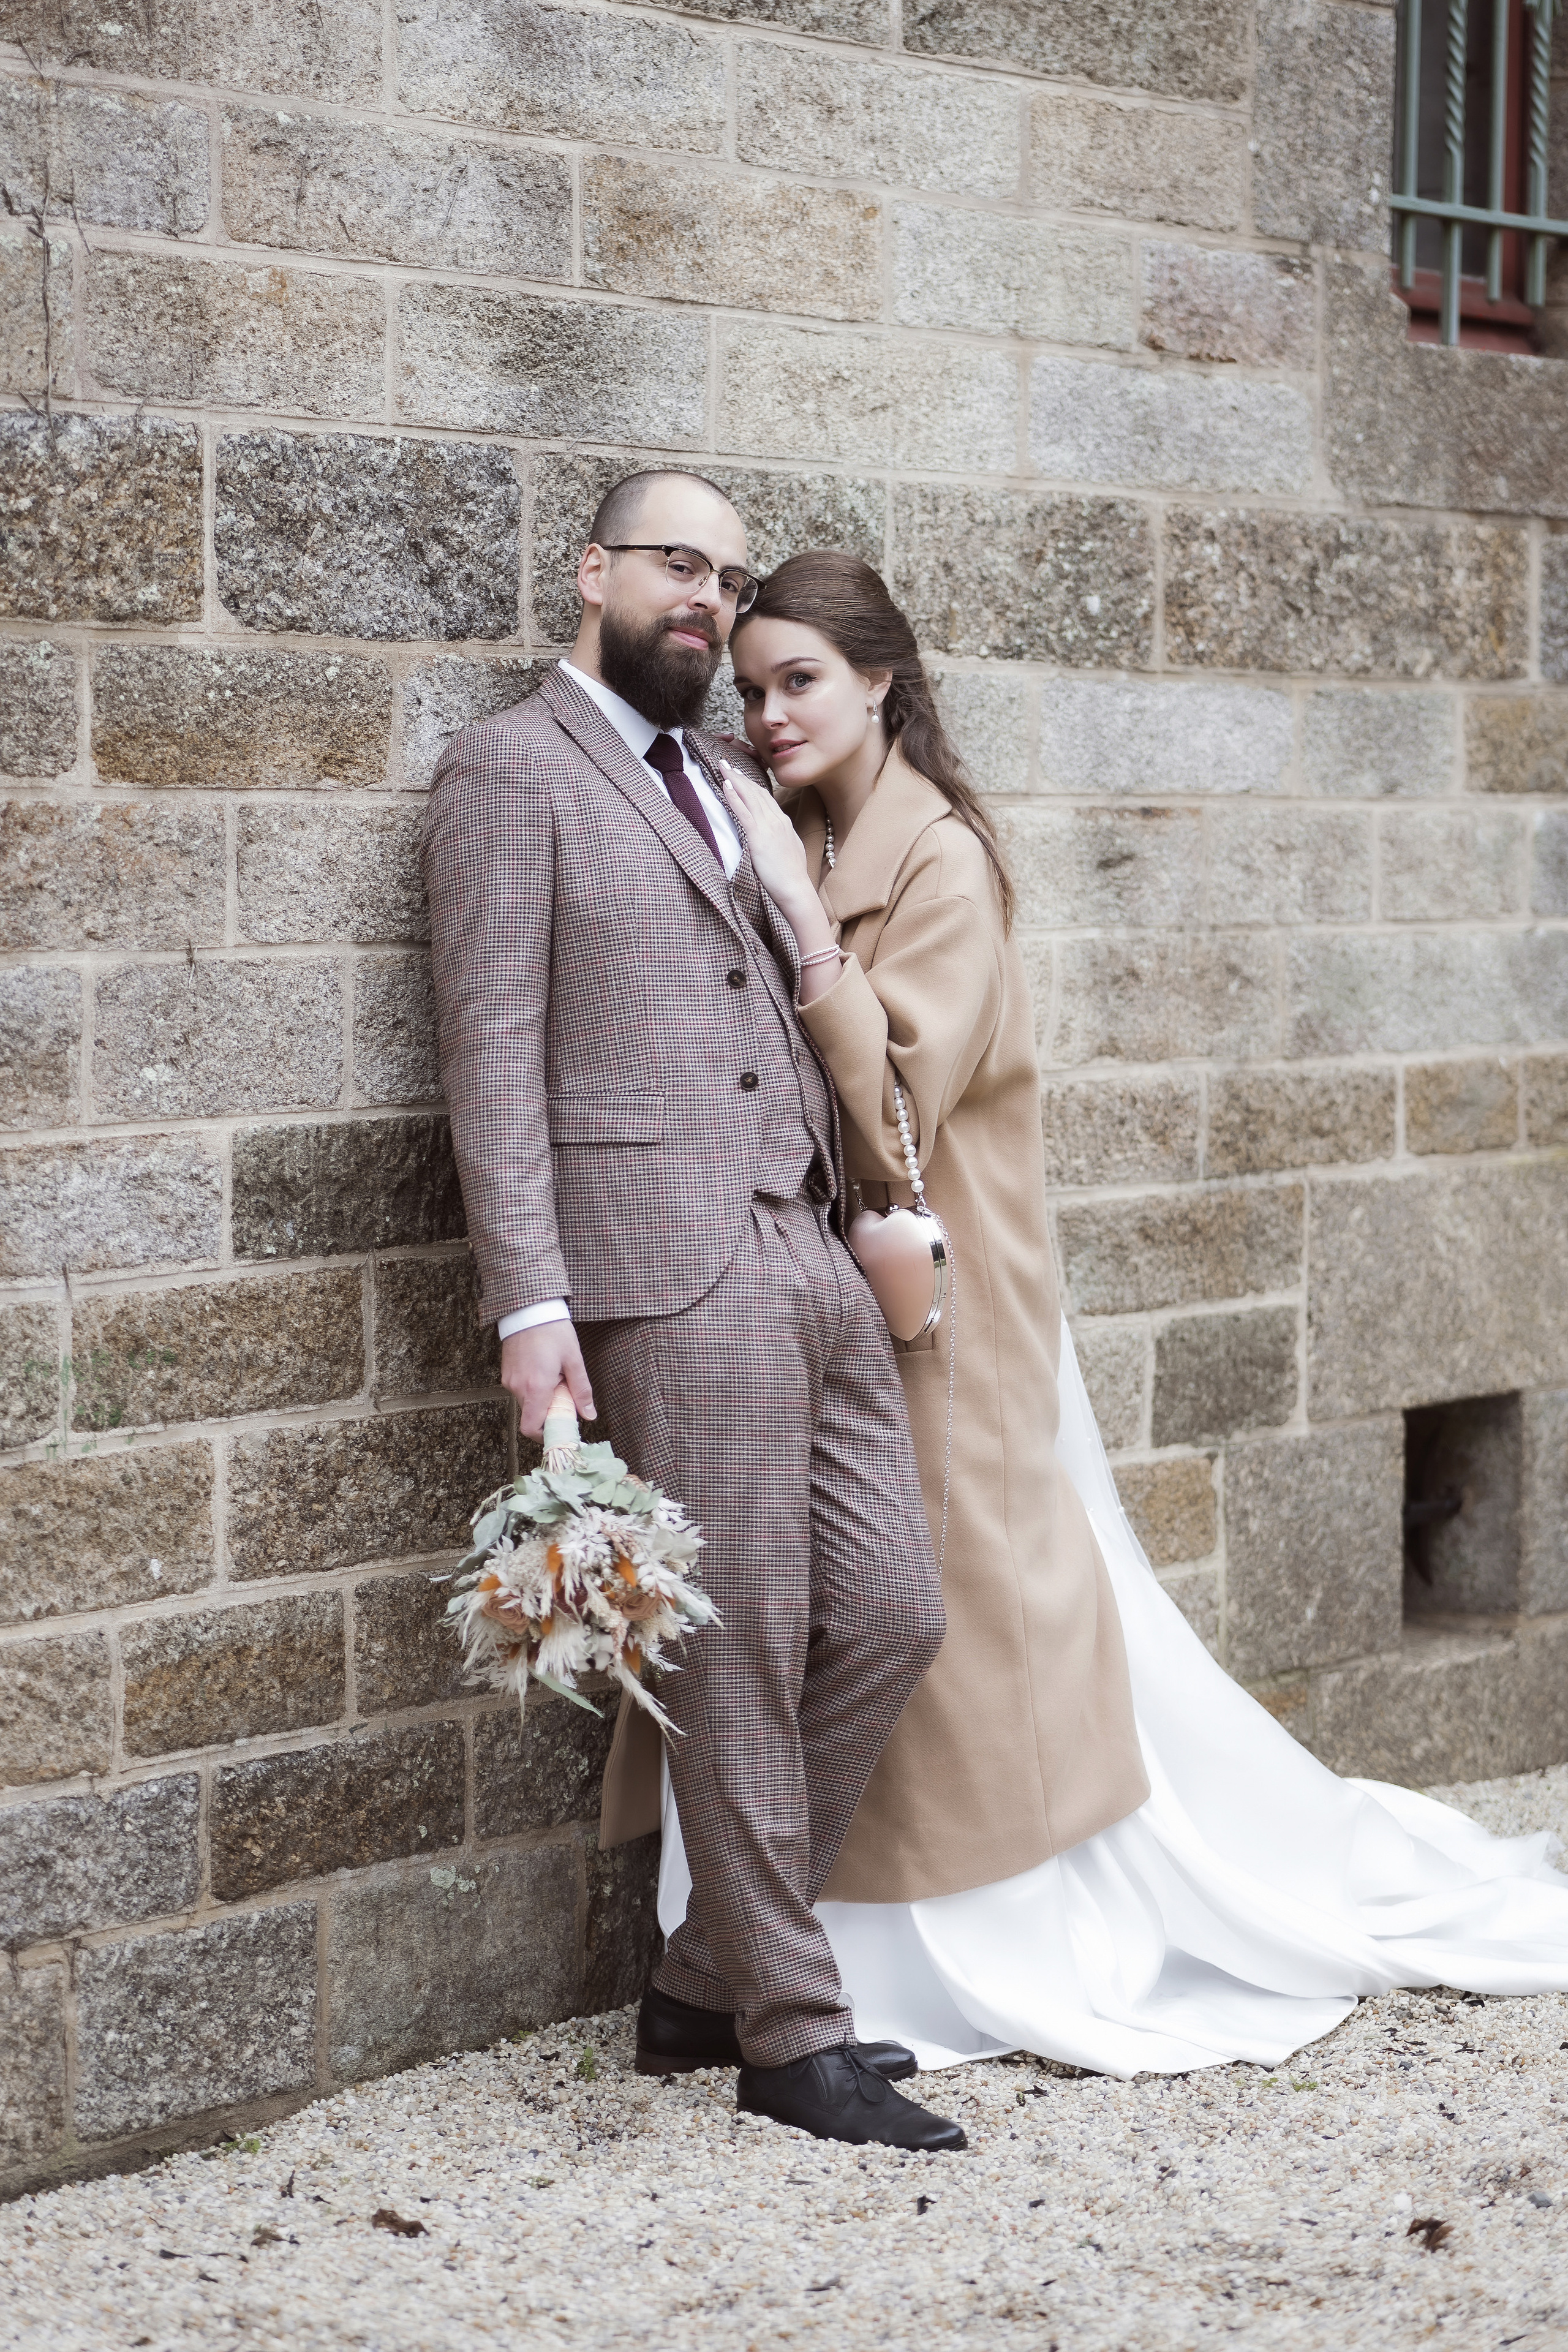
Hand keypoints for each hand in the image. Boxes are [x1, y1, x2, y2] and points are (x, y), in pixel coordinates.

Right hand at [501, 1322, 595, 1439]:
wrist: (529, 1308)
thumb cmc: (553, 1331)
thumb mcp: (573, 1360)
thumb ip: (581, 1391)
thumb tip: (589, 1415)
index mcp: (536, 1388)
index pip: (531, 1428)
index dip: (545, 1434)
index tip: (560, 1428)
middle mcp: (518, 1387)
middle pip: (531, 1415)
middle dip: (549, 1412)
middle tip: (565, 1396)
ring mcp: (509, 1380)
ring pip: (526, 1402)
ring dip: (541, 1399)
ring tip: (555, 1378)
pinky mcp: (506, 1372)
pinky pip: (520, 1390)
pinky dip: (533, 1389)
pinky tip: (544, 1371)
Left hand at [719, 759, 815, 915]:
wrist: (796, 889)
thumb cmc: (792, 876)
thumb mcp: (790, 850)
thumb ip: (781, 838)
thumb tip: (776, 836)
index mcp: (784, 823)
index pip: (766, 797)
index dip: (751, 784)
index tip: (740, 774)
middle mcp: (777, 820)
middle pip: (756, 791)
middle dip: (740, 775)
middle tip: (726, 762)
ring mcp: (768, 826)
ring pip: (749, 796)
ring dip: (734, 779)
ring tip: (722, 766)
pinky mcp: (758, 837)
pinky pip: (743, 811)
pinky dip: (733, 796)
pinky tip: (725, 784)